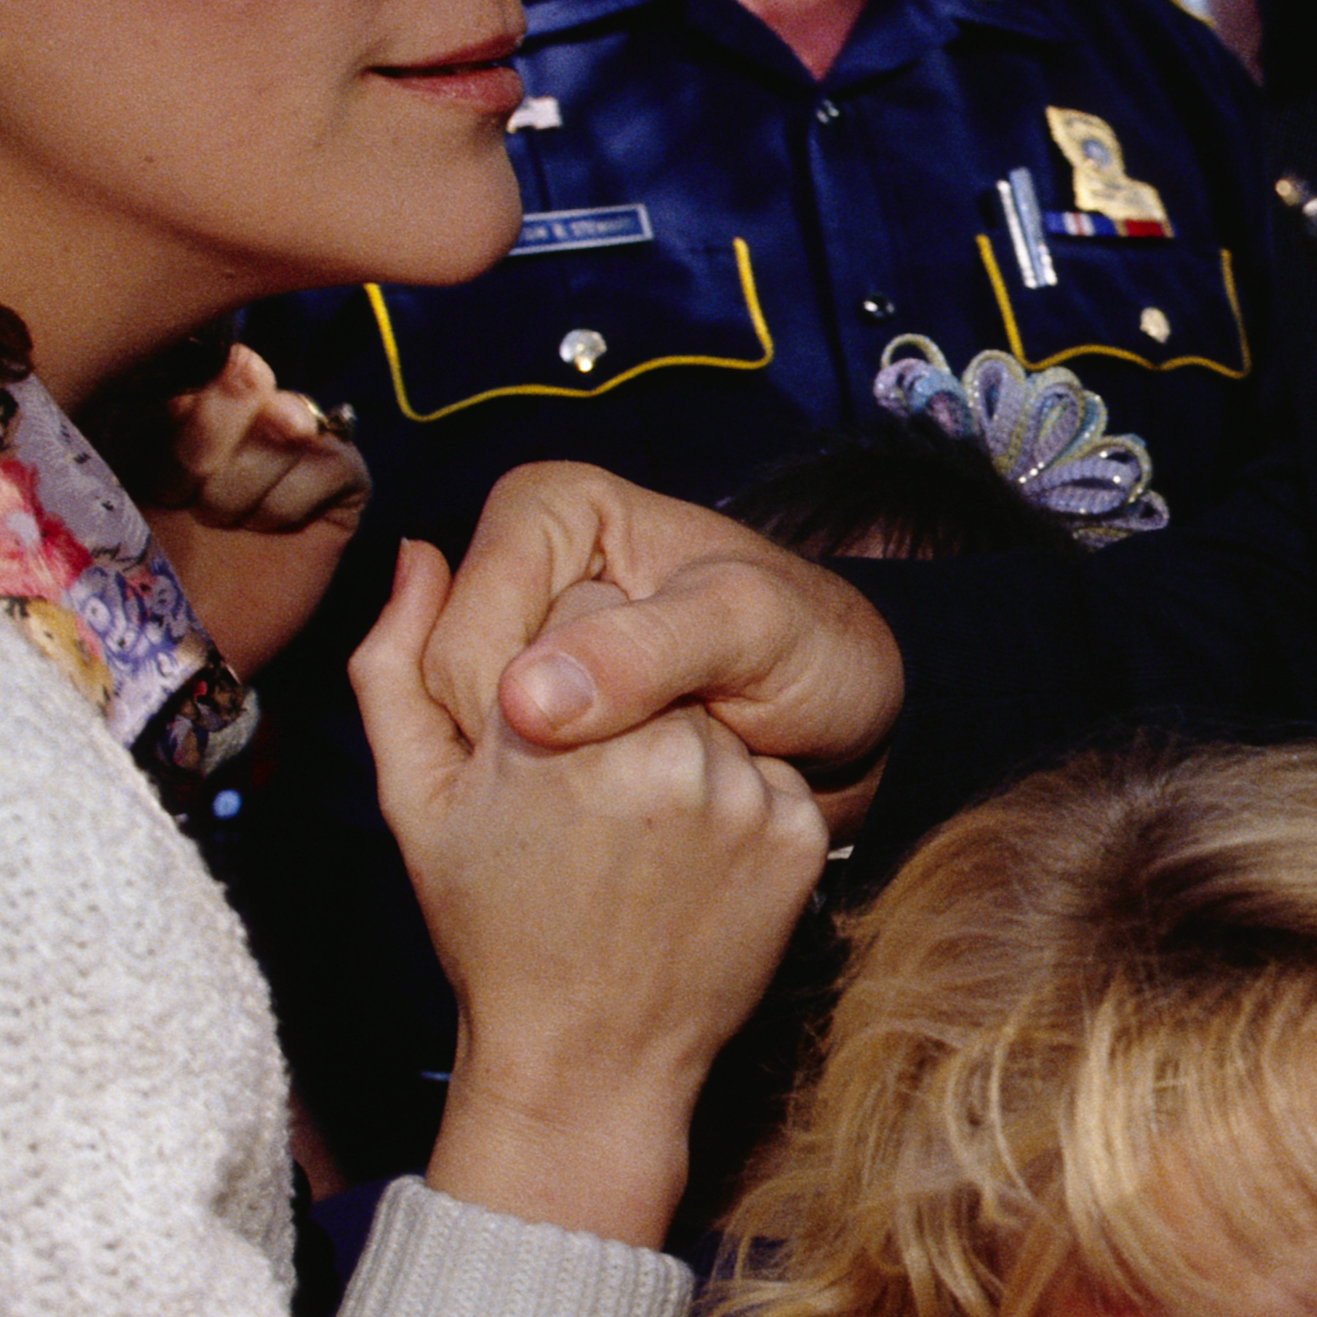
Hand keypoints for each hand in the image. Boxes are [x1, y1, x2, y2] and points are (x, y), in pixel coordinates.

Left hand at [142, 343, 368, 675]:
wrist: (181, 643)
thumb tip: (247, 358)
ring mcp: (298, 442)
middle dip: (208, 455)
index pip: (197, 359)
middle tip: (191, 507)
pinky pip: (332, 462)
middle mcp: (244, 408)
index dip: (178, 421)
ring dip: (246, 490)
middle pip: (245, 379)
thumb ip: (171, 409)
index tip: (157, 481)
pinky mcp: (342, 480)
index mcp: (183, 394)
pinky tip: (272, 534)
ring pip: (288, 424)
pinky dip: (291, 504)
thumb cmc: (141, 561)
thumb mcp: (130, 476)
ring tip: (226, 527)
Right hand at [354, 539, 830, 1248]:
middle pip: (654, 654)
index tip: (552, 731)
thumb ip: (398, 663)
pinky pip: (767, 773)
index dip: (564, 663)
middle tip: (595, 795)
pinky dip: (737, 802)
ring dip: (684, 748)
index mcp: (545, 726)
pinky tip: (694, 863)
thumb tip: (419, 554)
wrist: (590, 1061)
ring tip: (640, 835)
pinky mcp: (793, 834)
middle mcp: (651, 746)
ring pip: (716, 709)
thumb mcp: (417, 799)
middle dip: (627, 702)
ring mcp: (733, 792)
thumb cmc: (491, 925)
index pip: (582, 606)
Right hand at [421, 461, 903, 837]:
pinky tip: (637, 807)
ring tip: (647, 784)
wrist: (856, 708)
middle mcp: (527, 560)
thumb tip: (524, 700)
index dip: (522, 717)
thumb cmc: (816, 647)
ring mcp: (531, 631)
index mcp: (550, 509)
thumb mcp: (749, 631)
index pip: (465, 646)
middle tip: (645, 770)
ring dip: (556, 788)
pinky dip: (566, 804)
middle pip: (459, 697)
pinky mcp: (544, 694)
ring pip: (483, 744)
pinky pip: (511, 771)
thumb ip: (646, 651)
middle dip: (541, 752)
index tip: (621, 750)